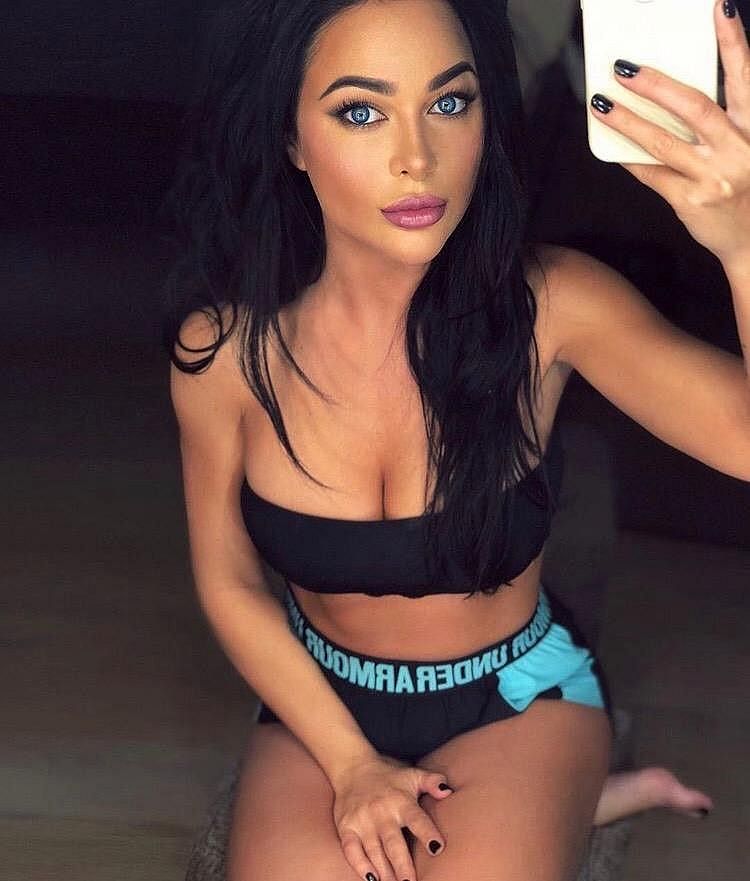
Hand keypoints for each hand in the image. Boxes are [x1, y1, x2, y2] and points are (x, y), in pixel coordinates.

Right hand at [330, 753, 453, 880]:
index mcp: (400, 800)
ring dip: (385, 872)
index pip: (416, 818)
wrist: (352, 767)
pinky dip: (360, 866)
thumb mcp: (412, 774)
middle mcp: (381, 812)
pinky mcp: (346, 827)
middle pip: (393, 843)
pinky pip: (352, 850)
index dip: (427, 833)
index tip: (437, 848)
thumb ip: (432, 781)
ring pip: (374, 851)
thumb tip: (448, 790)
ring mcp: (362, 821)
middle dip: (403, 866)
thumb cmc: (388, 777)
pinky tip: (371, 878)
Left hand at [590, 1, 749, 271]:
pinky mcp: (690, 201)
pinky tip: (611, 146)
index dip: (733, 41)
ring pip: (663, 142)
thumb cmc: (746, 188)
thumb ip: (724, 121)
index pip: (744, 77)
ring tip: (602, 104)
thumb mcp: (746, 148)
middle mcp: (737, 149)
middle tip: (624, 68)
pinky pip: (652, 174)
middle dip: (656, 84)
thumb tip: (674, 94)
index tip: (720, 7)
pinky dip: (630, 158)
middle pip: (694, 107)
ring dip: (628, 121)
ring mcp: (712, 177)